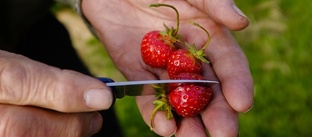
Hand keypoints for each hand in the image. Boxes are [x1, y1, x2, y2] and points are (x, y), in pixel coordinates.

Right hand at [0, 48, 112, 135]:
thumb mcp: (7, 65)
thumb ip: (44, 80)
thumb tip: (91, 94)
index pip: (17, 82)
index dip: (63, 91)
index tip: (102, 96)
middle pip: (19, 127)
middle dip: (68, 126)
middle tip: (94, 120)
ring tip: (81, 128)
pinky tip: (58, 135)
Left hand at [82, 0, 252, 135]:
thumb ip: (213, 4)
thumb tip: (241, 22)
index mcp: (206, 35)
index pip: (228, 63)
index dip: (237, 83)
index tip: (242, 103)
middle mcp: (187, 56)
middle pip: (205, 88)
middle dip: (216, 112)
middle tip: (224, 134)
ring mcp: (161, 66)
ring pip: (178, 98)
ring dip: (187, 121)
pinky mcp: (135, 71)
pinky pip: (146, 93)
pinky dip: (154, 111)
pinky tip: (164, 128)